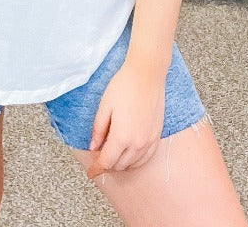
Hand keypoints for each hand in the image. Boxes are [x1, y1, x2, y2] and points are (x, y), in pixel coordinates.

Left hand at [85, 60, 166, 180]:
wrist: (147, 74)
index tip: (90, 172)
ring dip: (121, 164)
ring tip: (112, 156)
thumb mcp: (104, 106)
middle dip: (107, 166)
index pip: (106, 162)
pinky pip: (146, 157)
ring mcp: (150, 140)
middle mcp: (138, 143)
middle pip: (119, 165)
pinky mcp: (157, 135)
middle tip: (98, 159)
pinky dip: (136, 161)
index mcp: (122, 136)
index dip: (96, 169)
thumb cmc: (124, 86)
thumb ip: (98, 129)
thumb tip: (93, 147)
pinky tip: (129, 155)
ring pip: (133, 164)